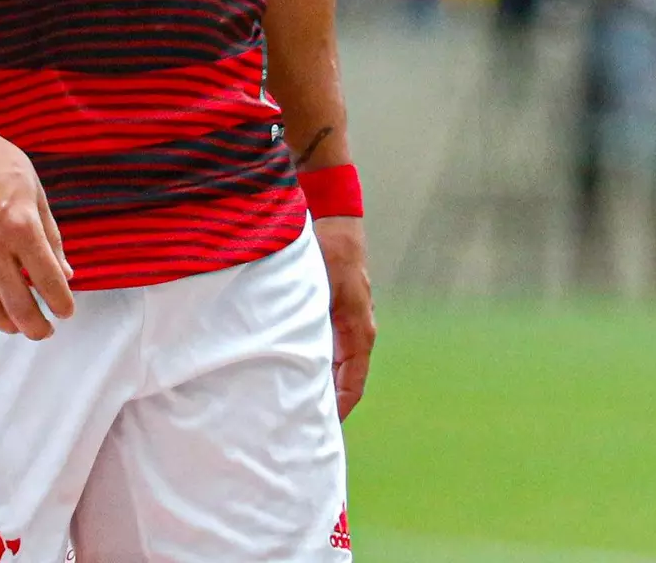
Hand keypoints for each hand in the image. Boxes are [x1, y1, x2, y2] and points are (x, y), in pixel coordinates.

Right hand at [0, 127, 74, 340]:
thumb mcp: (35, 192)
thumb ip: (51, 236)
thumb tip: (66, 275)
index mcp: (21, 226)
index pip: (48, 281)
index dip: (61, 304)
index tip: (66, 312)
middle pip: (19, 306)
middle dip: (37, 327)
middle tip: (45, 330)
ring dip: (9, 326)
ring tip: (20, 324)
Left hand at [314, 216, 374, 420]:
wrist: (336, 226)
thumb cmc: (330, 259)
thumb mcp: (319, 297)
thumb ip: (313, 329)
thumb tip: (302, 364)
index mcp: (360, 334)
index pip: (353, 385)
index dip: (339, 409)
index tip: (321, 428)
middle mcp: (359, 332)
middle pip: (346, 378)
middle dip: (328, 399)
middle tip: (302, 419)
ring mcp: (351, 322)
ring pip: (338, 363)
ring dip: (322, 379)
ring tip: (296, 398)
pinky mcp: (340, 312)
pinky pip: (333, 346)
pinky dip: (320, 360)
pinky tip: (296, 363)